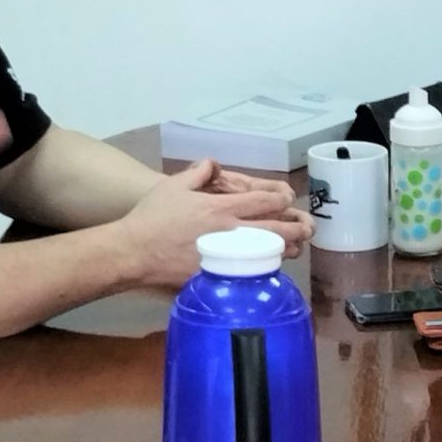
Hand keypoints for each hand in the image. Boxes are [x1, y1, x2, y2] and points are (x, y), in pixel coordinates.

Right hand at [122, 161, 310, 287]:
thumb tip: (213, 164)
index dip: (282, 198)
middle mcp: (229, 233)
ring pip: (267, 255)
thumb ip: (198, 173)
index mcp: (221, 208)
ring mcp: (225, 258)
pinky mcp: (217, 277)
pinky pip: (248, 274)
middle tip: (308, 228)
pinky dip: (262, 269)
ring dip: (286, 250)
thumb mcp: (173, 185)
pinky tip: (269, 267)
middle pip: (275, 231)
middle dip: (297, 228)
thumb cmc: (152, 217)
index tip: (289, 198)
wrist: (133, 252)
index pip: (263, 201)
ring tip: (296, 248)